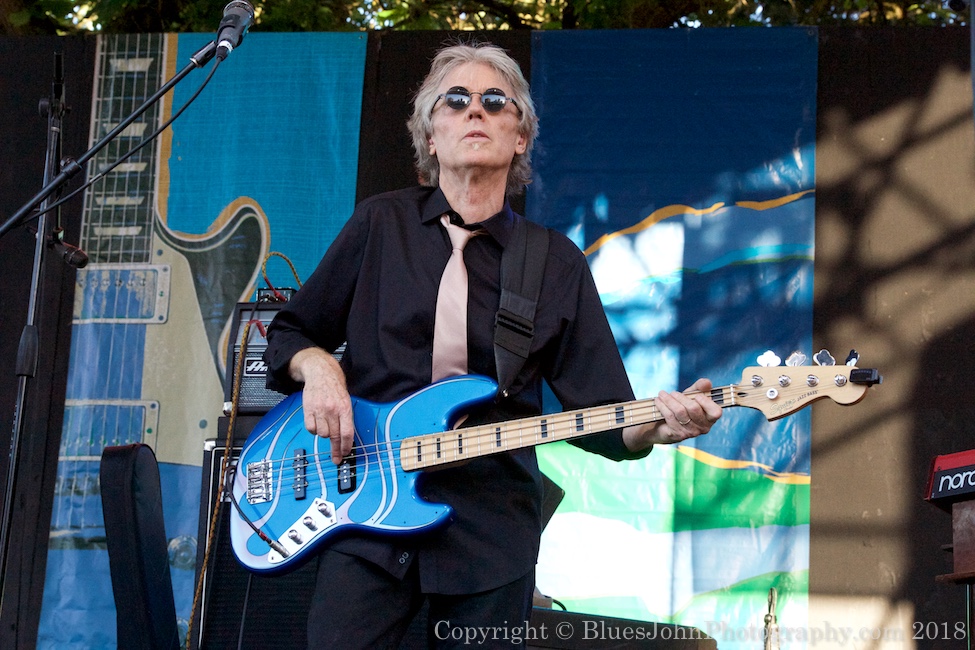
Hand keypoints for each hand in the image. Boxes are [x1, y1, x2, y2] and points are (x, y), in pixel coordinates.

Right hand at [288, 347, 354, 463]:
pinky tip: (317, 424)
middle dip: (336, 450)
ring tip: (326, 426)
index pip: (347, 432)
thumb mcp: (346, 400)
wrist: (321, 373)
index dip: (346, 446)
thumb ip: (346, 418)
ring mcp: (320, 410)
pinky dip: (314, 430)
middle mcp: (333, 410)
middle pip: (334, 436)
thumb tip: (346, 439)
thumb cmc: (335, 388)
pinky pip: (311, 428)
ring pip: (322, 434)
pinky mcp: (308, 409)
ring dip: (324, 434)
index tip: (345, 454)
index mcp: (345, 408)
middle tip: (336, 458)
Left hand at [623, 378, 721, 451]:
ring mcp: (690, 432)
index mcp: (711, 418)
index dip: (706, 402)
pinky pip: (670, 416)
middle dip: (681, 397)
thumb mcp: (692, 396)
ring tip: (662, 394)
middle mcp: (703, 427)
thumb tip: (707, 382)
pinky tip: (658, 401)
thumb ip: (700, 388)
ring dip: (669, 400)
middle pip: (693, 408)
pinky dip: (662, 406)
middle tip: (673, 392)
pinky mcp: (677, 435)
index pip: (716, 412)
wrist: (665, 425)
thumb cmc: (683, 408)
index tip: (697, 395)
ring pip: (680, 411)